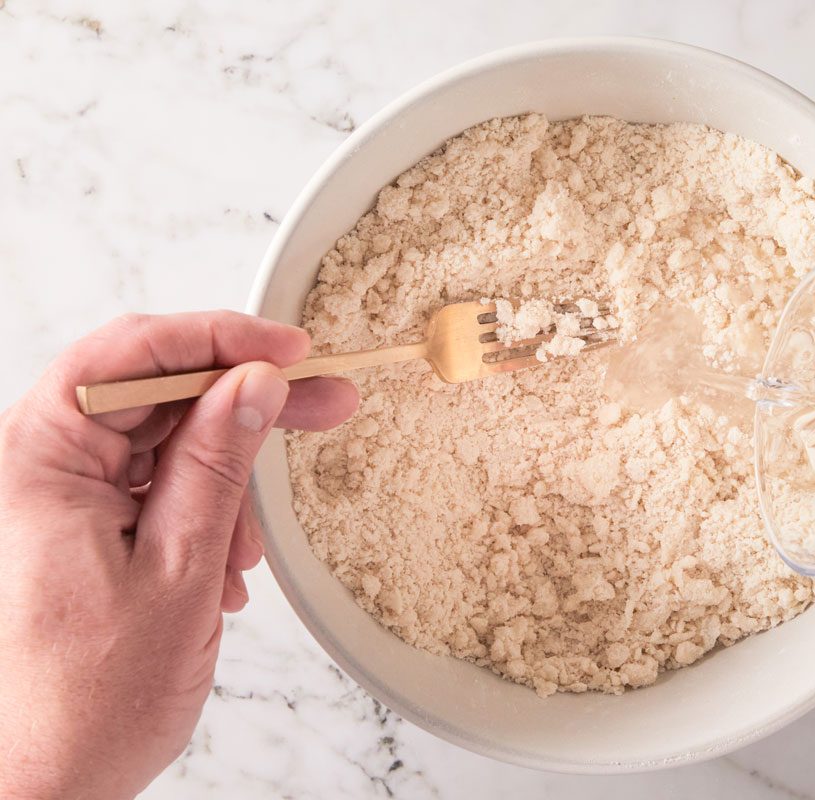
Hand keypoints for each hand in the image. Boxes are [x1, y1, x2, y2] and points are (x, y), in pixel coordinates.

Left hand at [0, 312, 357, 798]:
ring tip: (245, 553)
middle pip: (157, 391)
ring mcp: (61, 494)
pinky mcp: (83, 522)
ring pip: (166, 439)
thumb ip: (216, 462)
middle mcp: (40, 464)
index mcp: (38, 459)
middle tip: (325, 403)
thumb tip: (254, 383)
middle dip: (244, 404)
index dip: (220, 340)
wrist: (53, 779)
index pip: (131, 354)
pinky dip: (205, 511)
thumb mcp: (179, 567)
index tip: (292, 351)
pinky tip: (224, 564)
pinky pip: (158, 484)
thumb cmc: (90, 697)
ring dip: (226, 480)